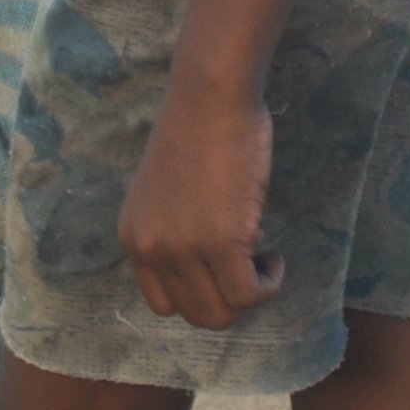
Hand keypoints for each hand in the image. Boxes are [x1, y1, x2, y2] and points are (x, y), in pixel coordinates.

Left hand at [118, 88, 283, 329]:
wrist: (211, 95)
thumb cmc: (197, 130)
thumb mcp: (167, 195)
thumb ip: (177, 233)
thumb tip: (211, 269)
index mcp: (134, 238)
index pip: (163, 304)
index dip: (200, 292)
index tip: (222, 266)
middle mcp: (150, 250)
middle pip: (196, 314)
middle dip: (229, 298)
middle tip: (249, 262)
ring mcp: (182, 249)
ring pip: (221, 313)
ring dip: (251, 294)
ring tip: (263, 257)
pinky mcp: (220, 242)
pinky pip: (249, 295)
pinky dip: (269, 284)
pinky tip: (275, 256)